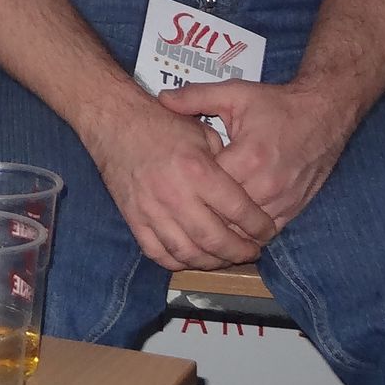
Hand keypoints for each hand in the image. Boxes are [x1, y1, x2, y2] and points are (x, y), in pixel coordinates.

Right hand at [77, 87, 276, 270]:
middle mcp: (175, 194)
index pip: (238, 210)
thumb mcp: (203, 132)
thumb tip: (246, 193)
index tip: (268, 231)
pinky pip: (158, 253)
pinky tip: (192, 257)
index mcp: (197, 170)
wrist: (116, 123)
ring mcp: (152, 210)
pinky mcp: (134, 218)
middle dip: (240, 251)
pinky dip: (178, 262)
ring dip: (212, 262)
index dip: (259, 226)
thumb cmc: (163, 124)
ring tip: (226, 258)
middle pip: (215, 239)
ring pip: (188, 253)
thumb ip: (226, 164)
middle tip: (252, 251)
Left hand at [159, 75, 357, 229]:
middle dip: (201, 217)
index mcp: (247, 157)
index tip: (173, 186)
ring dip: (223, 231)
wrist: (324, 114)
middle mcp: (266, 186)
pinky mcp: (293, 210)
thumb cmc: (277, 105)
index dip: (188, 190)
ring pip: (243, 232)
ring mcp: (282, 202)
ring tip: (199, 227)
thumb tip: (162, 99)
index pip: (208, 189)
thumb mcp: (235, 94)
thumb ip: (196, 97)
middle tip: (179, 214)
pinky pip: (265, 234)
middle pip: (223, 217)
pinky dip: (246, 235)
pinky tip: (228, 230)